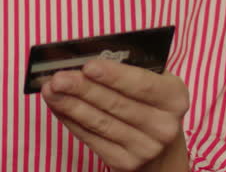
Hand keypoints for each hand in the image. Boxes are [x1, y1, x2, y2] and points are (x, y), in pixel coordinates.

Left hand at [40, 59, 189, 171]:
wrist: (163, 151)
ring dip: (70, 105)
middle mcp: (164, 126)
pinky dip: (71, 121)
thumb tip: (88, 62)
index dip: (114, 76)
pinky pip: (92, 139)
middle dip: (83, 89)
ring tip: (50, 90)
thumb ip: (130, 70)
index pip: (142, 84)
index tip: (88, 66)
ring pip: (100, 123)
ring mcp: (145, 148)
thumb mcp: (155, 83)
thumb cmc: (151, 104)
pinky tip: (58, 107)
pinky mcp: (125, 163)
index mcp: (175, 98)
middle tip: (58, 78)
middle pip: (116, 104)